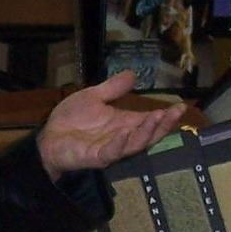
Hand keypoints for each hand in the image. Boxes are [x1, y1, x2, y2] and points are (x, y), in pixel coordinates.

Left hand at [36, 70, 187, 181]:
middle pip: (148, 134)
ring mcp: (110, 148)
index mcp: (124, 123)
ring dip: (146, 132)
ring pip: (134, 144)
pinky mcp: (96, 157)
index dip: (166, 115)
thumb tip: (132, 74)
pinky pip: (111, 152)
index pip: (150, 120)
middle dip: (163, 124)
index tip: (181, 106)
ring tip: (157, 118)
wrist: (48, 136)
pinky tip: (125, 133)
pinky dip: (119, 143)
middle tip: (175, 113)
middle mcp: (122, 137)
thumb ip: (112, 88)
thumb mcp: (93, 97)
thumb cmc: (71, 119)